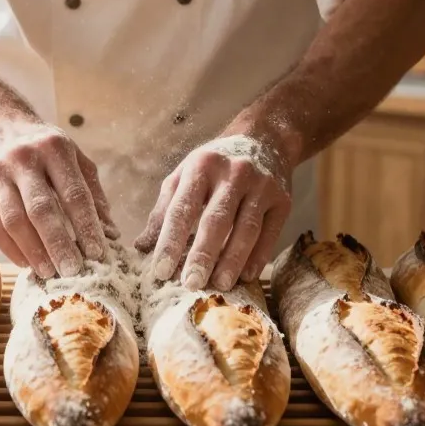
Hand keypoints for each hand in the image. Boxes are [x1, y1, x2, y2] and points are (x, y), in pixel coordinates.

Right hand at [0, 117, 118, 278]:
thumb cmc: (43, 147)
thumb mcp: (73, 156)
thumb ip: (92, 192)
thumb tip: (111, 233)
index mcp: (54, 148)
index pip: (74, 193)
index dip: (87, 226)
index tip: (98, 253)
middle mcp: (23, 160)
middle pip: (41, 209)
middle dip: (59, 244)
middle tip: (73, 272)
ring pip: (14, 221)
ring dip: (33, 252)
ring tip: (50, 273)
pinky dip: (11, 250)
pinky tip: (27, 263)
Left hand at [135, 134, 292, 291]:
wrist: (264, 140)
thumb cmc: (214, 165)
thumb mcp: (184, 175)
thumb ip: (164, 210)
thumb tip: (142, 247)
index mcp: (200, 166)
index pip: (182, 209)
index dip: (170, 242)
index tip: (161, 272)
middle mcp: (233, 173)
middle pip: (216, 220)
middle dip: (202, 254)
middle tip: (191, 284)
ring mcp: (261, 185)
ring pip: (246, 228)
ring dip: (232, 260)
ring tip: (220, 285)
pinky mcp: (282, 199)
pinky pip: (270, 232)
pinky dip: (258, 256)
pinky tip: (245, 276)